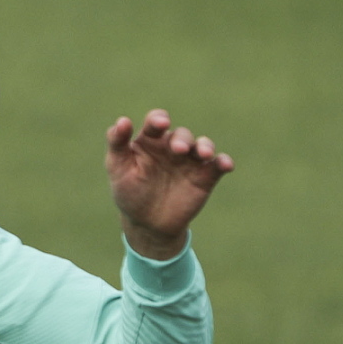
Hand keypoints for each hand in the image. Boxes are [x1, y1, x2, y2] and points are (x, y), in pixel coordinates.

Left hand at [106, 109, 233, 259]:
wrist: (147, 224)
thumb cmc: (129, 192)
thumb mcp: (117, 167)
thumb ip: (117, 143)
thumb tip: (123, 120)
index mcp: (150, 141)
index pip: (156, 123)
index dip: (159, 119)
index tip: (161, 124)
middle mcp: (172, 147)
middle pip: (181, 135)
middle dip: (182, 139)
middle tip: (178, 150)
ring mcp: (190, 161)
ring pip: (203, 145)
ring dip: (205, 146)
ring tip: (204, 154)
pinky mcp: (205, 177)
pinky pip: (218, 165)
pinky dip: (223, 162)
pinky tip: (225, 165)